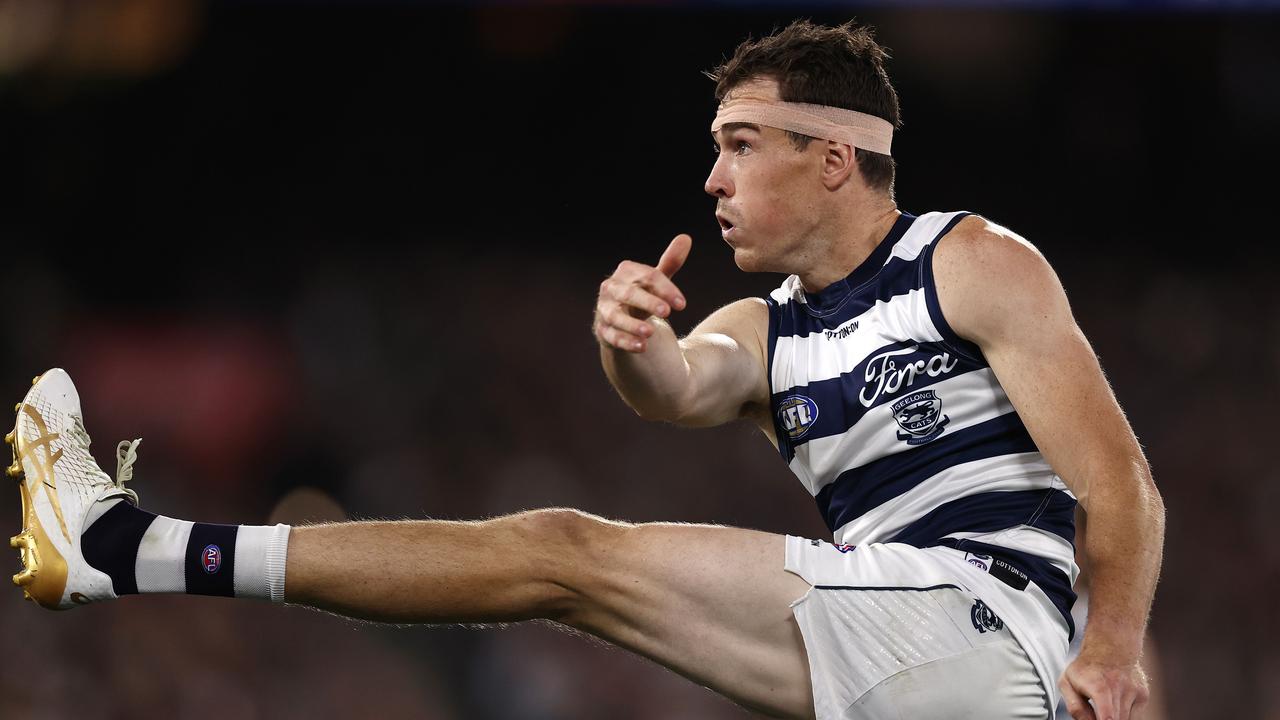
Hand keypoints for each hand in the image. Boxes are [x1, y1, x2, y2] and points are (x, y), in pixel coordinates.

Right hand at [594, 234, 690, 352]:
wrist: (620, 317)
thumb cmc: (641, 294)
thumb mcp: (655, 280)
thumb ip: (670, 262)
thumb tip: (686, 238)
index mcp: (625, 272)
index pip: (646, 276)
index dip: (665, 289)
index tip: (682, 304)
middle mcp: (611, 289)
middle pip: (629, 293)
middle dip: (647, 302)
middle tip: (666, 312)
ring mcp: (604, 310)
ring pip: (616, 316)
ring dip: (632, 324)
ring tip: (650, 332)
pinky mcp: (603, 330)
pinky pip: (612, 336)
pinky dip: (626, 341)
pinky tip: (642, 347)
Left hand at [1059, 651, 1149, 719]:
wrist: (1110, 646)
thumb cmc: (1085, 667)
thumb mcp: (1067, 682)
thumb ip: (1075, 707)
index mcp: (1098, 687)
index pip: (1107, 717)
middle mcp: (1118, 688)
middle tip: (1097, 712)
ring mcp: (1134, 691)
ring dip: (1115, 718)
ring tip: (1104, 706)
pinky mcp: (1143, 695)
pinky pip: (1135, 716)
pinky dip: (1125, 714)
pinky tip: (1116, 702)